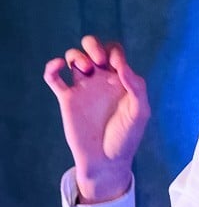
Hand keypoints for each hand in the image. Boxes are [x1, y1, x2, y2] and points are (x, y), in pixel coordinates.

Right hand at [44, 36, 149, 202]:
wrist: (106, 161)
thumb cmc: (126, 138)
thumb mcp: (139, 113)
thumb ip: (136, 88)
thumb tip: (122, 67)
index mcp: (120, 81)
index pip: (115, 53)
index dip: (115, 52)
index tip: (118, 67)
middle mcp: (101, 81)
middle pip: (93, 48)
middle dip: (93, 45)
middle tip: (98, 61)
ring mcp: (83, 89)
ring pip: (73, 58)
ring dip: (77, 55)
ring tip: (85, 69)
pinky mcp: (67, 99)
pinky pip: (54, 77)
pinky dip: (51, 67)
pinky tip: (57, 66)